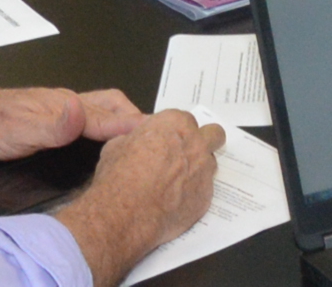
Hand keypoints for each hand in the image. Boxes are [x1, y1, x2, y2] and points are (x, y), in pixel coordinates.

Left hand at [0, 84, 145, 159]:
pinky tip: (104, 139)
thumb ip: (53, 125)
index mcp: (66, 105)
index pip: (109, 116)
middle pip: (112, 104)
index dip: (134, 127)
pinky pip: (89, 117)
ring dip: (122, 120)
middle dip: (135, 118)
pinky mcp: (52, 118)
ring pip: (102, 109)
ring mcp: (60, 108)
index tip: (160, 136)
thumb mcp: (19, 131)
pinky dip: (107, 125)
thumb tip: (82, 114)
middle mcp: (67, 103)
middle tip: (155, 137)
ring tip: (137, 138)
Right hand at [55, 109, 222, 284]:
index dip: (176, 131)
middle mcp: (195, 143)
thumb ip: (136, 137)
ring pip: (210, 164)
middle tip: (187, 154)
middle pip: (214, 134)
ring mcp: (204, 171)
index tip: (167, 141)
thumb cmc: (119, 175)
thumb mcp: (117, 144)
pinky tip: (175, 203)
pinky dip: (192, 195)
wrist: (127, 211)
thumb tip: (137, 141)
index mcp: (175, 124)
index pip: (185, 120)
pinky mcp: (205, 197)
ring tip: (178, 183)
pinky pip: (204, 191)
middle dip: (204, 141)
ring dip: (199, 169)